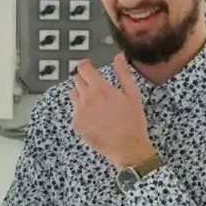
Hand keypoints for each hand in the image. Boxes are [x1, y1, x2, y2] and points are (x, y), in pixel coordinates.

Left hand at [71, 54, 153, 168]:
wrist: (127, 147)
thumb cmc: (132, 122)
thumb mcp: (132, 94)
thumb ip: (123, 73)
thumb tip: (119, 57)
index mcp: (100, 89)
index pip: (83, 69)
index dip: (84, 64)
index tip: (87, 65)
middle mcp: (86, 99)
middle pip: (76, 80)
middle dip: (84, 79)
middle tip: (95, 86)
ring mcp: (79, 112)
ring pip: (73, 95)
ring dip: (81, 94)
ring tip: (95, 103)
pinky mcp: (77, 125)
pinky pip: (75, 112)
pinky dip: (82, 111)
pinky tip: (95, 118)